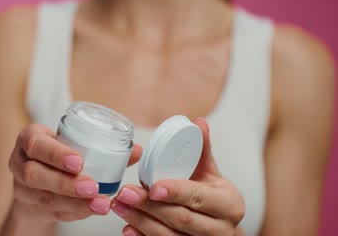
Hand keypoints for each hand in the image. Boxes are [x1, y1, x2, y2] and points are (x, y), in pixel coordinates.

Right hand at [8, 124, 141, 222]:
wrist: (37, 178)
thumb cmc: (59, 153)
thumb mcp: (72, 143)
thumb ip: (103, 146)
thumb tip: (136, 150)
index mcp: (30, 139)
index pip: (36, 144)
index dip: (56, 154)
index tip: (79, 162)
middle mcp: (21, 162)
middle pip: (36, 174)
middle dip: (66, 182)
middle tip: (92, 186)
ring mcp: (23, 187)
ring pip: (44, 197)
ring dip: (74, 201)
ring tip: (99, 202)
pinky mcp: (31, 206)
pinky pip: (52, 212)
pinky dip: (75, 212)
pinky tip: (91, 210)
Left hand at [111, 118, 244, 235]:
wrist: (220, 226)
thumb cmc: (213, 196)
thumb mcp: (212, 174)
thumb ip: (202, 150)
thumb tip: (197, 122)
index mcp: (229, 205)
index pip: (198, 197)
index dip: (175, 192)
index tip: (152, 186)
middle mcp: (220, 230)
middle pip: (180, 219)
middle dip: (149, 206)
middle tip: (125, 193)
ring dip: (140, 221)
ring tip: (119, 205)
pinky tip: (127, 227)